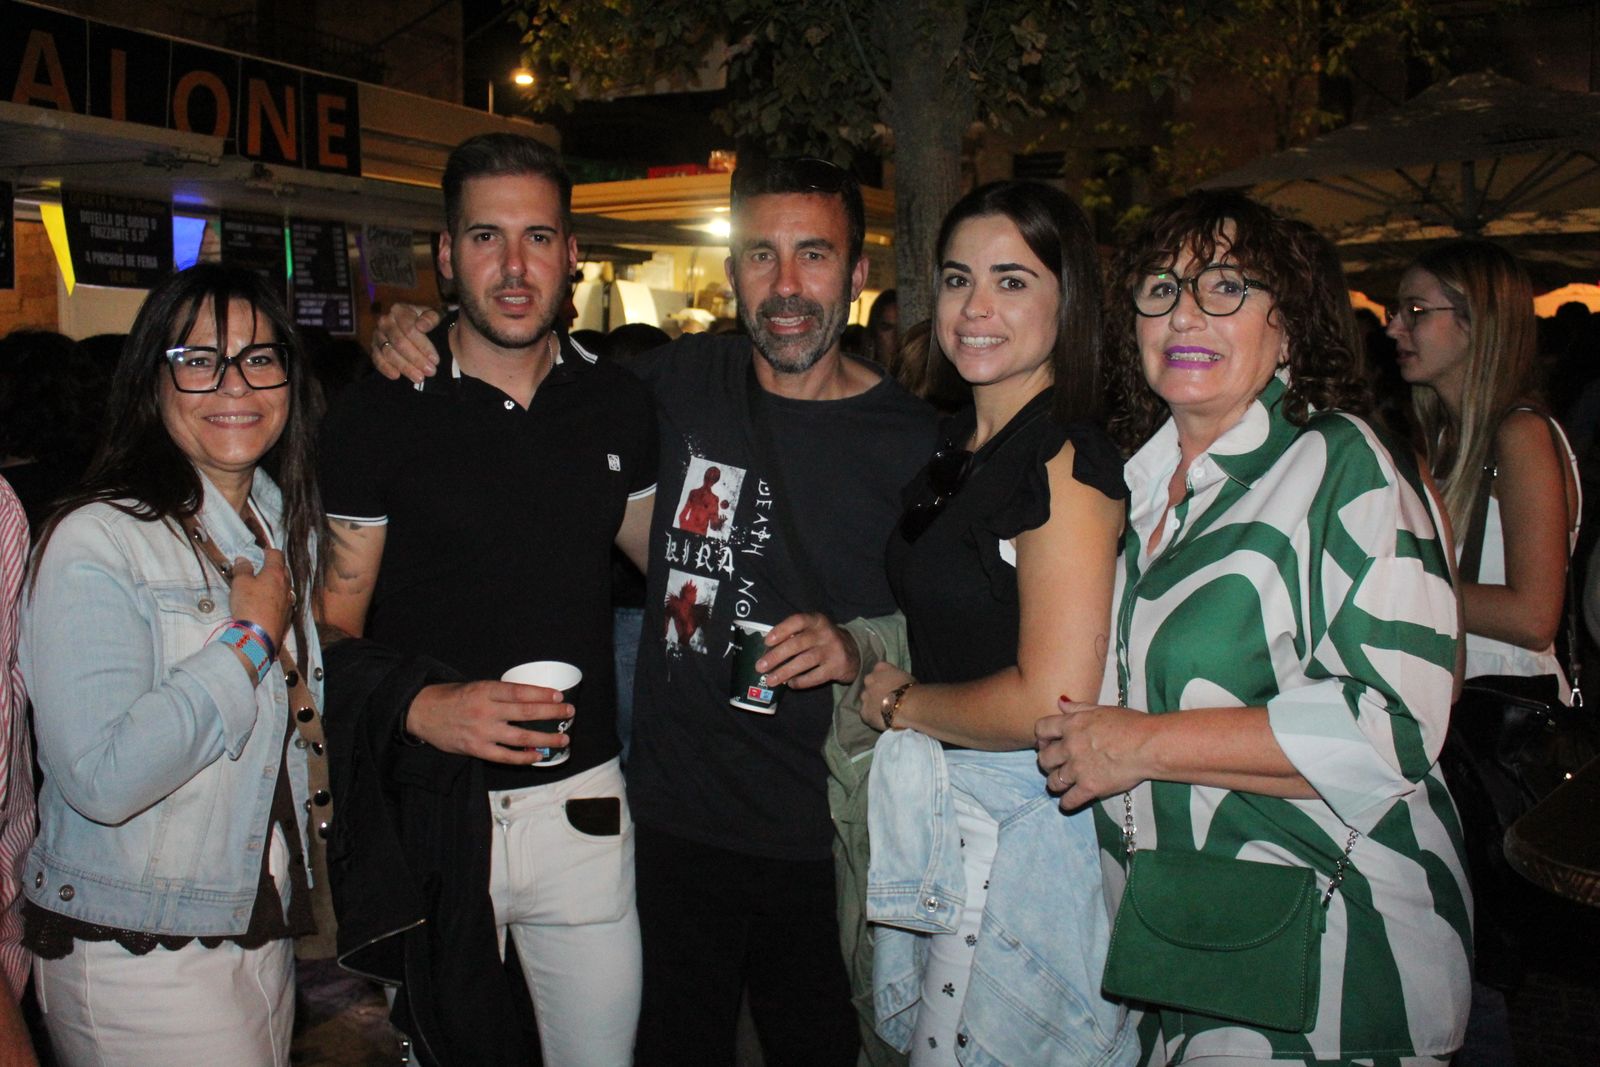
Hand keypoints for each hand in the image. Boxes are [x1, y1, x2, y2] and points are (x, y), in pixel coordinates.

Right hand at [229, 547, 291, 647]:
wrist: (259, 636)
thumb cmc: (249, 605)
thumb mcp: (240, 584)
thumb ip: (242, 570)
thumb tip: (244, 560)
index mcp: (276, 573)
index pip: (276, 554)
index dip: (268, 551)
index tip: (261, 552)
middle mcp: (287, 585)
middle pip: (283, 570)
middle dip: (274, 567)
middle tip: (261, 569)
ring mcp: (289, 601)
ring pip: (285, 586)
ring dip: (276, 583)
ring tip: (264, 586)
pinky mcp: (288, 615)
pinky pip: (284, 601)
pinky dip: (278, 598)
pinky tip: (269, 603)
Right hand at [372, 303, 442, 382]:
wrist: (414, 322)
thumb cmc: (425, 320)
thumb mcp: (433, 314)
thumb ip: (431, 318)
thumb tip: (422, 326)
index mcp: (399, 310)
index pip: (410, 330)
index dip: (423, 346)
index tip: (435, 359)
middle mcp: (385, 321)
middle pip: (399, 343)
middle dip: (416, 359)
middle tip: (430, 371)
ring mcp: (377, 334)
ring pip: (389, 353)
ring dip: (405, 367)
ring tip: (419, 377)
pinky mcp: (374, 347)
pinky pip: (377, 359)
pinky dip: (385, 368)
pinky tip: (396, 376)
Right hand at [405, 680, 573, 763]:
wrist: (423, 712)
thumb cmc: (453, 697)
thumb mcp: (476, 686)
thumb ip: (500, 693)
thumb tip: (531, 697)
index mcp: (486, 690)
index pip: (520, 692)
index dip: (542, 694)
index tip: (559, 696)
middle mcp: (486, 710)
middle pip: (526, 712)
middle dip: (552, 713)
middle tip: (570, 713)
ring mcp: (482, 731)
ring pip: (521, 736)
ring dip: (545, 738)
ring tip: (563, 739)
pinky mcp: (476, 749)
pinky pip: (505, 756)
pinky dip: (524, 757)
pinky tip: (537, 756)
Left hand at [756, 612, 861, 689]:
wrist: (854, 652)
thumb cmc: (823, 640)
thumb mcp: (813, 630)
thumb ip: (795, 634)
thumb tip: (767, 650)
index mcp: (816, 620)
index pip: (797, 621)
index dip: (781, 630)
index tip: (766, 641)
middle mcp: (825, 633)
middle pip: (798, 644)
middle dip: (776, 656)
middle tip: (760, 666)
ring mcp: (832, 650)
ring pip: (804, 661)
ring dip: (784, 672)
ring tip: (770, 680)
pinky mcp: (837, 667)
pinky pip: (814, 676)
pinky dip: (800, 681)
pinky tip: (790, 684)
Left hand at [860, 661, 912, 730]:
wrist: (908, 706)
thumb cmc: (912, 690)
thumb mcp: (905, 676)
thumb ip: (895, 678)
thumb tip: (895, 683)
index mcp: (880, 667)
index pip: (879, 670)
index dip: (884, 679)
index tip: (891, 686)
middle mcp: (869, 679)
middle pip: (870, 684)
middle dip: (876, 690)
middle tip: (887, 699)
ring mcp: (865, 696)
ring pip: (866, 699)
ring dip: (873, 703)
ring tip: (885, 711)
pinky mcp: (864, 712)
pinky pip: (866, 714)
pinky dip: (872, 717)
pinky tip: (882, 720)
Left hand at [1037, 699, 1152, 809]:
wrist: (1149, 745)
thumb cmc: (1131, 724)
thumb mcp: (1102, 709)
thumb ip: (1078, 707)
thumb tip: (1060, 702)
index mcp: (1072, 725)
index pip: (1041, 729)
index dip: (1042, 737)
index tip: (1047, 742)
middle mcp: (1070, 747)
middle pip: (1043, 758)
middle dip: (1046, 762)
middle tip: (1054, 764)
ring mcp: (1078, 769)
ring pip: (1053, 781)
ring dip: (1055, 783)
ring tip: (1061, 783)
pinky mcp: (1090, 788)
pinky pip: (1069, 800)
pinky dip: (1066, 803)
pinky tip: (1068, 802)